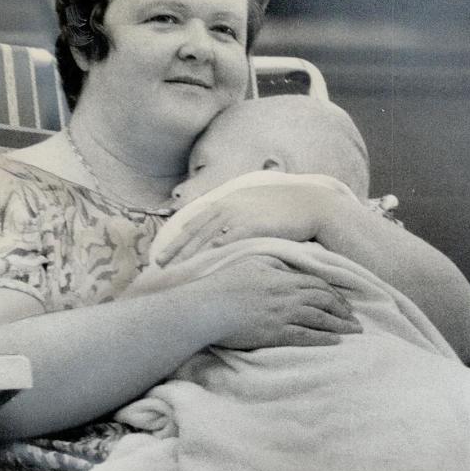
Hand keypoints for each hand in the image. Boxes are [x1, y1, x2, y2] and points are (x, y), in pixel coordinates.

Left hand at [156, 173, 355, 264]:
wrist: (311, 205)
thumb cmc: (286, 210)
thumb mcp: (255, 207)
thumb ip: (237, 217)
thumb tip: (224, 234)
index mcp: (227, 202)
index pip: (195, 221)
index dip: (178, 238)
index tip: (164, 252)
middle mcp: (229, 206)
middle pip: (195, 229)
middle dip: (176, 247)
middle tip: (158, 264)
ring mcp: (241, 214)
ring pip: (207, 236)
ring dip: (190, 253)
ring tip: (176, 268)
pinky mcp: (254, 224)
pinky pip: (230, 239)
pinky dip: (215, 249)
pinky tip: (204, 260)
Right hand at [195, 254, 361, 348]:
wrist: (208, 307)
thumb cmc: (224, 284)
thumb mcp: (251, 265)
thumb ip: (273, 266)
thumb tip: (286, 270)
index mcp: (281, 278)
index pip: (316, 284)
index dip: (334, 293)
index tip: (343, 301)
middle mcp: (287, 295)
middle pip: (323, 300)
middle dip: (342, 309)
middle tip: (354, 318)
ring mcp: (283, 315)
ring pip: (320, 318)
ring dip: (339, 325)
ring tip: (354, 331)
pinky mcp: (275, 334)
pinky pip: (306, 337)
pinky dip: (323, 339)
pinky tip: (336, 342)